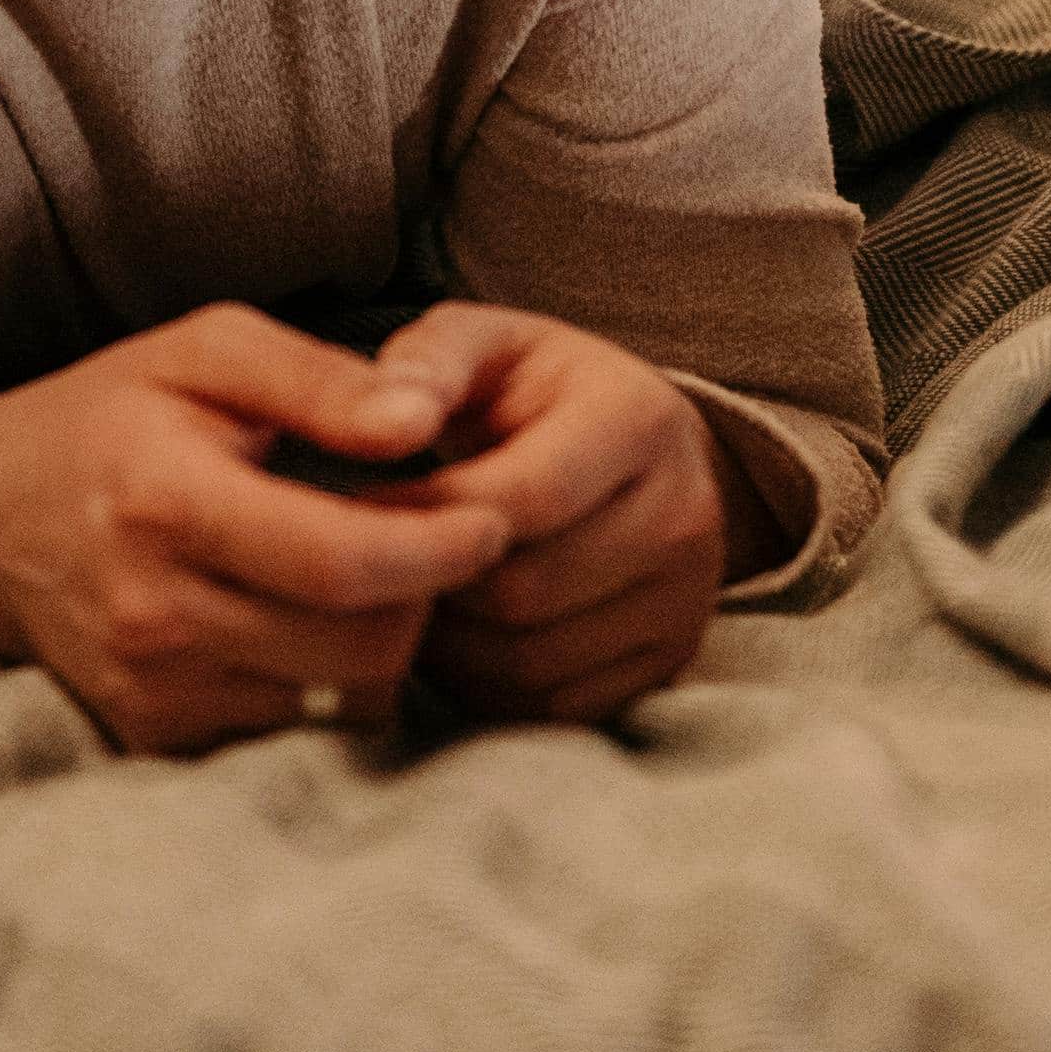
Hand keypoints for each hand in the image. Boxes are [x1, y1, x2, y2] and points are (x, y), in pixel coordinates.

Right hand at [0, 305, 513, 754]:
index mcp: (165, 501)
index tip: (492, 522)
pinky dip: (325, 678)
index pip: (342, 562)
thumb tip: (420, 421)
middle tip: (440, 542)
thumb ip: (318, 381)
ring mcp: (150, 690)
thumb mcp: (205, 351)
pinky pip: (291, 726)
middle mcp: (152, 613)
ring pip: (336, 697)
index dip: (439, 550)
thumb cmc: (112, 415)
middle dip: (422, 597)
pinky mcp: (154, 738)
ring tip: (372, 572)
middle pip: (357, 646)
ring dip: (381, 640)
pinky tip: (309, 615)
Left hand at [377, 303, 734, 722]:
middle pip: (524, 592)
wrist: (636, 449)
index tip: (364, 505)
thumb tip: (389, 418)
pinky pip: (554, 709)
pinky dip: (488, 685)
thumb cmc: (533, 390)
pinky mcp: (669, 664)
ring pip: (532, 663)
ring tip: (415, 592)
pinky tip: (460, 633)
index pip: (526, 497)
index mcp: (639, 419)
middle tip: (381, 559)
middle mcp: (684, 515)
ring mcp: (686, 601)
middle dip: (436, 582)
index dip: (429, 513)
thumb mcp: (483, 342)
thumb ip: (430, 360)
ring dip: (451, 645)